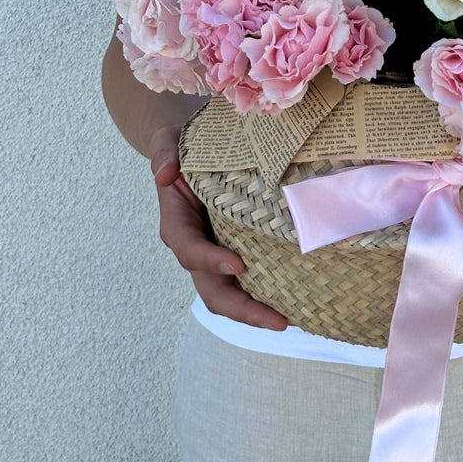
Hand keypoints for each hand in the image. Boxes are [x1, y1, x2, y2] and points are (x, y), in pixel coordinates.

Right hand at [149, 125, 288, 330]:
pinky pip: (251, 282)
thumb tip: (165, 174)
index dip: (210, 261)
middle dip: (243, 310)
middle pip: (213, 291)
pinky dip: (269, 295)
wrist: (195, 152)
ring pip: (232, 296)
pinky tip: (298, 302)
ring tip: (290, 320)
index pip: (190, 250)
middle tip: (277, 320)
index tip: (239, 265)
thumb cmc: (183, 147)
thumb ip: (164, 153)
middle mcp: (197, 248)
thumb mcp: (168, 141)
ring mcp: (218, 256)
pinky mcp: (240, 253)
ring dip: (258, 312)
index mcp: (177, 225)